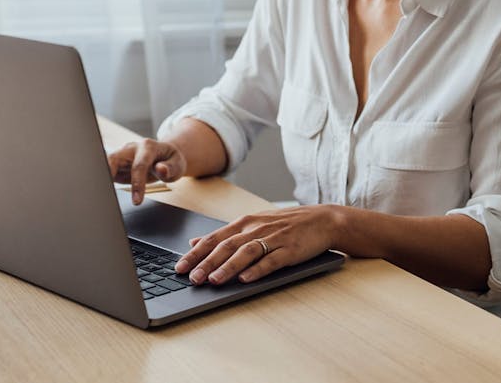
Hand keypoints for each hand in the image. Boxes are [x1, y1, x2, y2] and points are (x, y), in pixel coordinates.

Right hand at [108, 139, 186, 203]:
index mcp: (148, 147)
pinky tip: (101, 194)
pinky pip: (106, 172)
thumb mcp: (178, 164)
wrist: (166, 157)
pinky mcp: (116, 164)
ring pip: (105, 164)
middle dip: (107, 173)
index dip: (137, 184)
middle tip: (106, 194)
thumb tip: (161, 169)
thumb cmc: (172, 160)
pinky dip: (103, 182)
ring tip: (100, 195)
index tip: (137, 201)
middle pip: (113, 159)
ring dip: (101, 178)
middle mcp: (131, 148)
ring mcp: (122, 155)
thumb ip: (170, 167)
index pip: (139, 165)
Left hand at [174, 205, 340, 284]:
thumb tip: (196, 242)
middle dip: (207, 262)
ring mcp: (273, 238)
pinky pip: (271, 260)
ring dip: (228, 267)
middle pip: (226, 245)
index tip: (179, 267)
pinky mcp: (290, 249)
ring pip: (246, 252)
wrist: (321, 220)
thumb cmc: (285, 224)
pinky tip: (246, 279)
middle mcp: (256, 229)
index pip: (214, 238)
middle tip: (191, 278)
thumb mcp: (253, 223)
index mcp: (244, 223)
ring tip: (213, 280)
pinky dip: (257, 270)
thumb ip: (224, 234)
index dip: (195, 253)